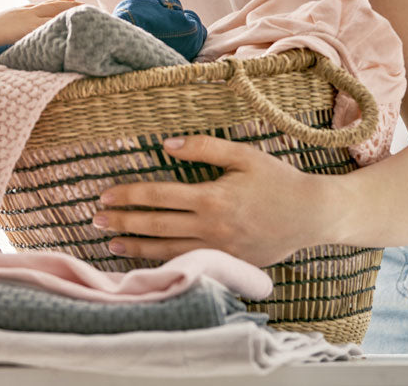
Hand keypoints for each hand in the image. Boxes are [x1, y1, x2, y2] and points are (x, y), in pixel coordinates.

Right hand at [0, 0, 79, 49]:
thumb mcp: (4, 24)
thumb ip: (16, 23)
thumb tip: (21, 30)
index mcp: (22, 11)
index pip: (45, 4)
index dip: (61, 2)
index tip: (73, 0)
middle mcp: (27, 12)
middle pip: (53, 5)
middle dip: (70, 5)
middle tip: (85, 4)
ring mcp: (28, 21)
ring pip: (54, 14)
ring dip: (69, 14)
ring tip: (84, 13)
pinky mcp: (27, 30)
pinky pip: (47, 27)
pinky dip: (59, 25)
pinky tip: (71, 26)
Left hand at [92, 135, 333, 267]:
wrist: (313, 216)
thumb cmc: (277, 180)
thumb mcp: (242, 155)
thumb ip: (202, 147)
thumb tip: (164, 145)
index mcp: (211, 198)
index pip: (158, 196)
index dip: (128, 195)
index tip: (105, 195)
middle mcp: (212, 228)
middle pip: (156, 226)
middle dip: (122, 223)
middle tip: (94, 221)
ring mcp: (220, 250)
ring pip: (168, 251)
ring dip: (136, 248)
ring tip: (110, 246)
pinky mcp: (229, 263)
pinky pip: (189, 263)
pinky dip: (163, 263)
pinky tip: (147, 262)